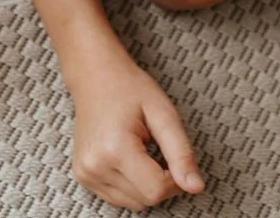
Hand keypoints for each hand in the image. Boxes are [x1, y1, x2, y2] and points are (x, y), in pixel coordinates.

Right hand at [70, 49, 203, 210]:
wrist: (95, 76)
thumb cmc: (129, 88)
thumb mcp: (163, 113)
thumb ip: (181, 153)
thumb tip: (196, 188)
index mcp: (114, 148)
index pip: (156, 190)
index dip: (175, 179)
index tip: (174, 156)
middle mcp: (95, 166)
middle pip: (145, 199)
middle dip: (161, 181)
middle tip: (157, 147)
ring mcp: (86, 174)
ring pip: (133, 203)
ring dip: (146, 184)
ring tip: (141, 150)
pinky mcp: (83, 177)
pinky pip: (118, 198)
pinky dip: (131, 185)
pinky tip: (129, 157)